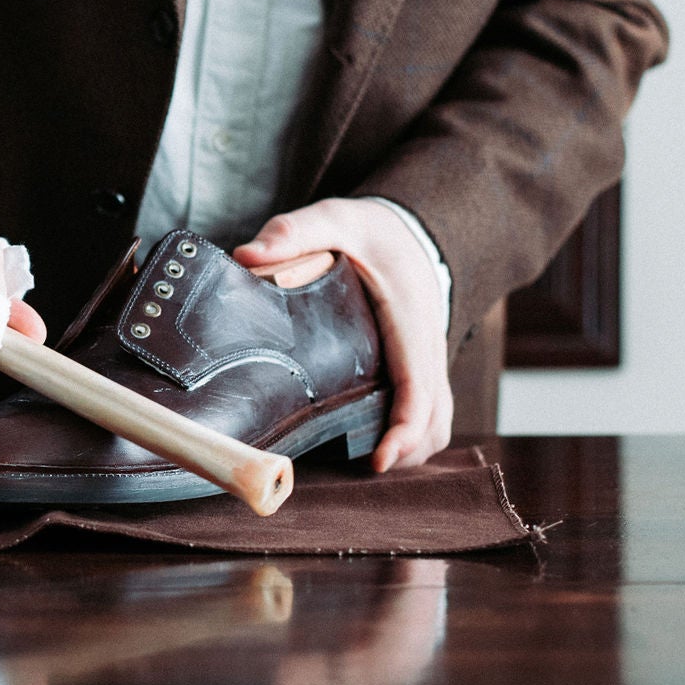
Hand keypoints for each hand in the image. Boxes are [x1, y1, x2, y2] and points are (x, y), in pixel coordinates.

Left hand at [232, 198, 450, 470]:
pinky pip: (428, 413)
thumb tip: (247, 255)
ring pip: (437, 421)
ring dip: (412, 448)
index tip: (377, 460)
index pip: (418, 386)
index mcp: (410, 318)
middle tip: (363, 467)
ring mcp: (428, 360)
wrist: (412, 228)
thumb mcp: (335, 218)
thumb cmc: (372, 230)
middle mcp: (428, 345)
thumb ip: (294, 232)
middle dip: (406, 450)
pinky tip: (375, 443)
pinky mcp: (420, 368)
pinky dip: (412, 436)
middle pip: (434, 417)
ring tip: (368, 463)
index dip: (403, 429)